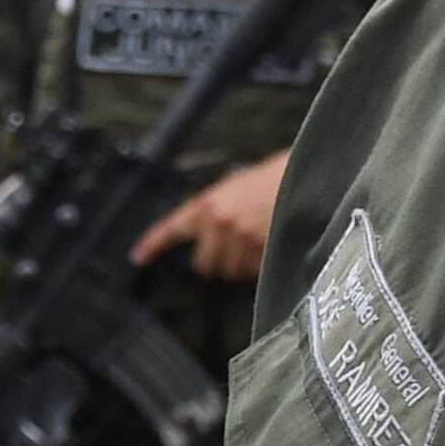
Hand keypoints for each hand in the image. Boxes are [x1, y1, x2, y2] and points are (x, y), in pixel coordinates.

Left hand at [128, 151, 287, 285]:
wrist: (306, 173)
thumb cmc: (272, 179)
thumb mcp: (235, 189)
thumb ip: (215, 214)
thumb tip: (207, 243)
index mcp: (208, 203)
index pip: (172, 228)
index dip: (153, 244)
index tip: (138, 257)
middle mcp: (219, 222)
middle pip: (204, 265)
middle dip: (217, 261)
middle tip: (233, 248)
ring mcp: (241, 238)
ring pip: (231, 271)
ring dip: (243, 265)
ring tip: (258, 241)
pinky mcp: (264, 250)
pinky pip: (255, 272)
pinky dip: (262, 266)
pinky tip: (271, 246)